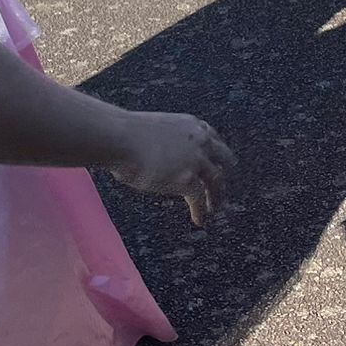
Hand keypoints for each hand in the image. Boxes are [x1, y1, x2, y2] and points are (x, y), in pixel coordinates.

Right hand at [109, 112, 235, 226]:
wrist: (121, 138)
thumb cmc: (127, 134)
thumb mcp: (157, 131)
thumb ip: (167, 142)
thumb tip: (156, 154)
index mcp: (192, 125)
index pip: (213, 139)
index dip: (215, 154)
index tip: (217, 162)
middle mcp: (200, 141)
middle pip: (223, 158)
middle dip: (223, 172)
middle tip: (220, 186)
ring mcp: (197, 160)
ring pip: (216, 180)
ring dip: (216, 195)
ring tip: (214, 207)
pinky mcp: (188, 179)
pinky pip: (200, 198)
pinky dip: (200, 210)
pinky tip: (199, 219)